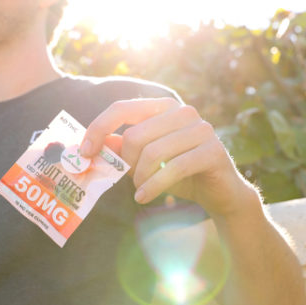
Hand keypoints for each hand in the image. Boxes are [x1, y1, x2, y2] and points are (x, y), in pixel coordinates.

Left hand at [80, 98, 253, 216]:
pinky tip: (144, 198)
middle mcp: (183, 112)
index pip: (123, 108)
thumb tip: (93, 144)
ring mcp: (201, 129)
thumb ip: (123, 149)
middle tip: (128, 180)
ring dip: (140, 177)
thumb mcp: (147, 161)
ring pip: (153, 152)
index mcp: (164, 107)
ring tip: (140, 190)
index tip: (84, 151)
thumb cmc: (181, 174)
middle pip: (135, 135)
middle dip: (126, 163)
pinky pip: (173, 168)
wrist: (221, 193)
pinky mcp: (212, 151)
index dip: (99, 128)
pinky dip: (154, 186)